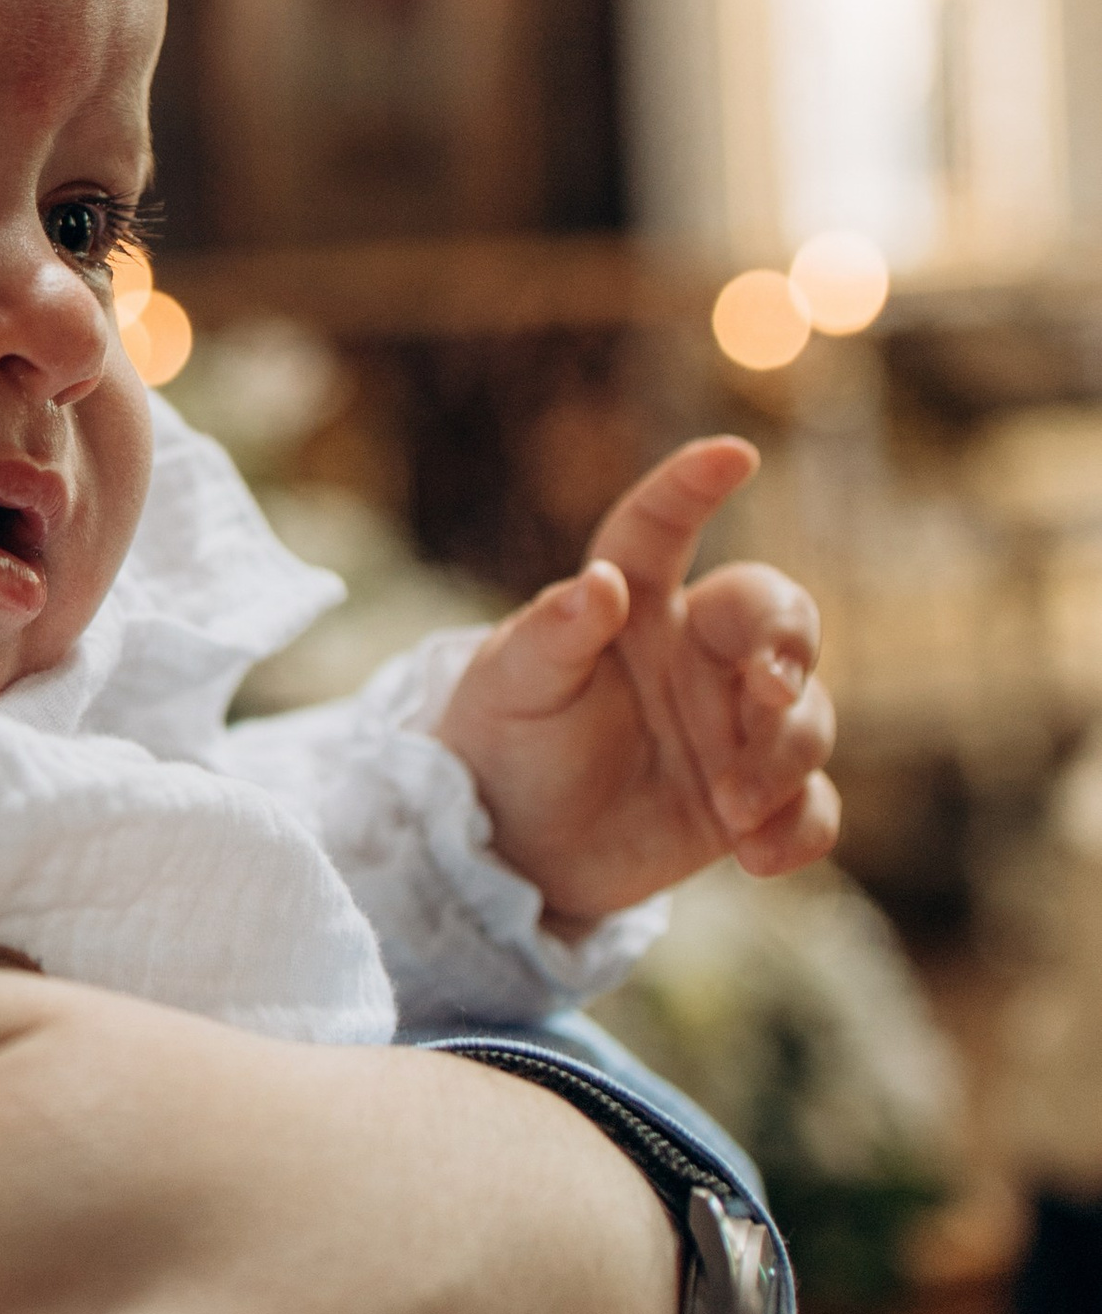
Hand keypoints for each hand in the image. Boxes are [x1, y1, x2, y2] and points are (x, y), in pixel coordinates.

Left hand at [435, 436, 838, 924]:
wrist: (510, 848)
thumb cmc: (502, 745)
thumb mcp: (511, 688)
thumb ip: (554, 633)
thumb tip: (600, 581)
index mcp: (631, 604)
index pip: (660, 529)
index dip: (692, 486)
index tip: (732, 455)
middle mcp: (695, 652)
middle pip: (777, 613)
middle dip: (788, 643)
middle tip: (768, 691)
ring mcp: (732, 723)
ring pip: (807, 714)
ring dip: (782, 757)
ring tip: (729, 807)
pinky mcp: (752, 797)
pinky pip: (811, 804)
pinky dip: (799, 830)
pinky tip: (756, 858)